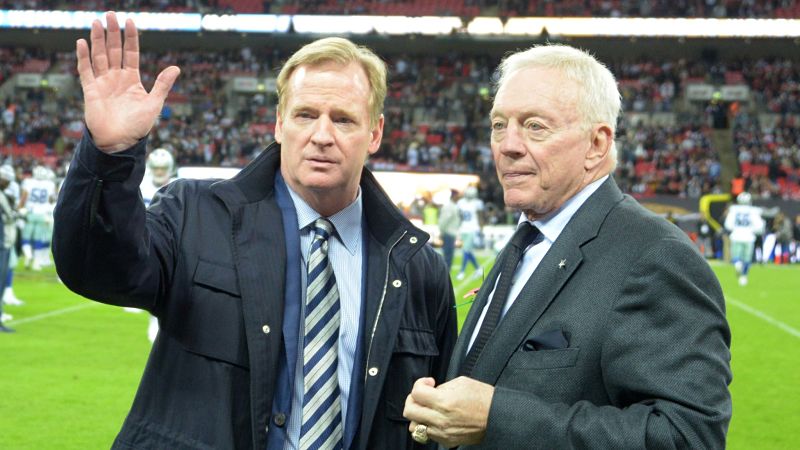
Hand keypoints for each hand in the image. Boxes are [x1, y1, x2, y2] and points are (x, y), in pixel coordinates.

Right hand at [77, 11, 179, 152]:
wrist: (120, 142)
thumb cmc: (138, 126)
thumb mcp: (154, 103)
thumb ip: (162, 84)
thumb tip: (176, 67)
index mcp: (132, 79)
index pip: (131, 53)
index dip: (130, 38)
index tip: (131, 22)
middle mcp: (116, 78)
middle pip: (113, 50)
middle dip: (112, 33)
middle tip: (111, 15)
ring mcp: (103, 82)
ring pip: (99, 56)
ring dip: (97, 39)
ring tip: (97, 22)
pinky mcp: (91, 90)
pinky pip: (85, 70)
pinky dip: (83, 57)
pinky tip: (82, 42)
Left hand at [403, 376, 493, 447]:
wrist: (497, 416)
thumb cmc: (483, 398)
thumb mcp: (461, 383)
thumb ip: (441, 387)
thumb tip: (430, 391)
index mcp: (444, 401)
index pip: (416, 393)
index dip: (419, 384)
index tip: (428, 383)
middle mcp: (440, 419)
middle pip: (409, 411)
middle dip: (412, 400)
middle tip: (422, 395)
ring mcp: (442, 432)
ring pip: (414, 427)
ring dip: (418, 415)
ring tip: (427, 409)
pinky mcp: (446, 441)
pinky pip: (427, 435)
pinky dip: (427, 426)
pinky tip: (436, 418)